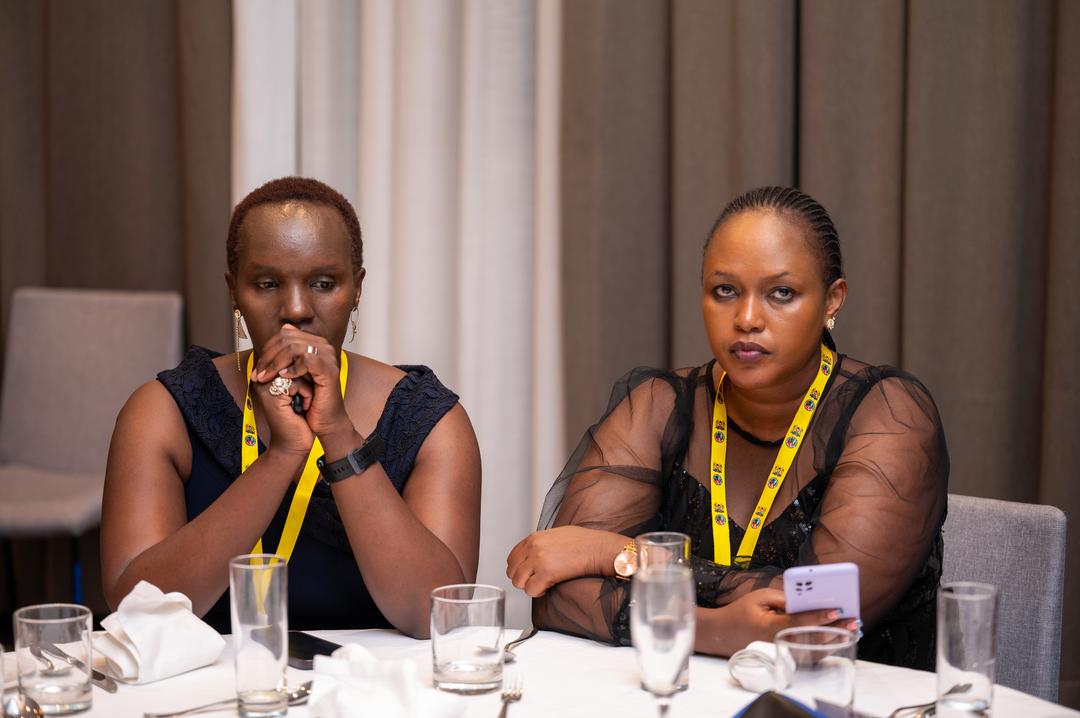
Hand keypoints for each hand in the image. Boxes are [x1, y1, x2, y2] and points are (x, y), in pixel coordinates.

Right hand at [249, 366, 313, 456]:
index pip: (294, 359)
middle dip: (307, 382)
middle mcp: (264, 379)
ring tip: (303, 404)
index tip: (306, 391)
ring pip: (298, 373)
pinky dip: (307, 396)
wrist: (294, 444)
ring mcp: (266, 386)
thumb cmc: (300, 419)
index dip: (306, 375)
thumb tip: (309, 351)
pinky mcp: (272, 395)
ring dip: (308, 389)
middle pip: (295, 364)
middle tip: (305, 399)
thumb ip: (299, 371)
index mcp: (269, 376)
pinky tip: (302, 408)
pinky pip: (298, 384)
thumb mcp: (301, 390)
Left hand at [252, 325, 351, 440]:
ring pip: (295, 348)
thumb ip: (288, 353)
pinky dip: (292, 369)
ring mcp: (328, 357)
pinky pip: (307, 360)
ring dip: (276, 364)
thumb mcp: (293, 372)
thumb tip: (284, 327)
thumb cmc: (311, 399)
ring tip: (267, 378)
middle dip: (268, 357)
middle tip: (258, 375)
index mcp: (315, 343)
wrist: (324, 420)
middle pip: (288, 339)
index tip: (258, 368)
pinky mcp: (330, 370)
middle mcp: (324, 347)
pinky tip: (284, 378)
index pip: (286, 334)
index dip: (268, 349)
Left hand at [506, 527, 625, 596]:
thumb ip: (541, 543)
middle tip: (534, 581)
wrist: (599, 548)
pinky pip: (531, 590)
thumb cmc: (584, 542)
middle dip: (522, 579)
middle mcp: (533, 548)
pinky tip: (547, 588)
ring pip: (518, 582)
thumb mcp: (557, 534)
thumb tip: (534, 554)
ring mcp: (539, 560)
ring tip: (542, 585)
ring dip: (529, 586)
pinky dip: (538, 593)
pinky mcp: (547, 573)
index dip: (518, 569)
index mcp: (534, 538)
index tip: (526, 574)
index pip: (512, 557)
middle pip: (512, 571)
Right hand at [697, 588, 857, 655]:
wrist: (723, 633)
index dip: (819, 616)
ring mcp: (781, 652)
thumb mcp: (760, 597)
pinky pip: (807, 655)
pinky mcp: (783, 656)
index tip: (837, 610)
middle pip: (811, 638)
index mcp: (769, 627)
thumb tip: (809, 602)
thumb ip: (785, 599)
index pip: (799, 622)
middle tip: (852, 620)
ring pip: (813, 650)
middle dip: (834, 629)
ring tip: (851, 630)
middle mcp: (777, 643)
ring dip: (833, 640)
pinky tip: (837, 639)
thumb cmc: (741, 612)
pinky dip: (824, 647)